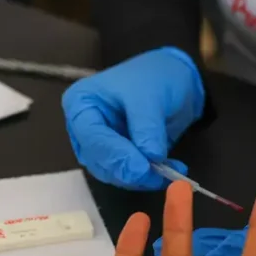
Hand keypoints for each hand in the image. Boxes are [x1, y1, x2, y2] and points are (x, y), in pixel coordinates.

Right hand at [62, 48, 205, 189]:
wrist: (175, 79)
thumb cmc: (155, 77)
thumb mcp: (150, 95)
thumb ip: (147, 127)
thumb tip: (150, 157)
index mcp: (81, 104)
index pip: (92, 137)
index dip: (115, 155)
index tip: (141, 168)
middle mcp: (84, 128)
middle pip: (99, 160)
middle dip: (129, 171)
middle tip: (158, 175)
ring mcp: (101, 145)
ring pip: (113, 174)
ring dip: (141, 179)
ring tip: (170, 172)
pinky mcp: (119, 158)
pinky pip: (128, 176)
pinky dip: (149, 178)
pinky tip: (171, 170)